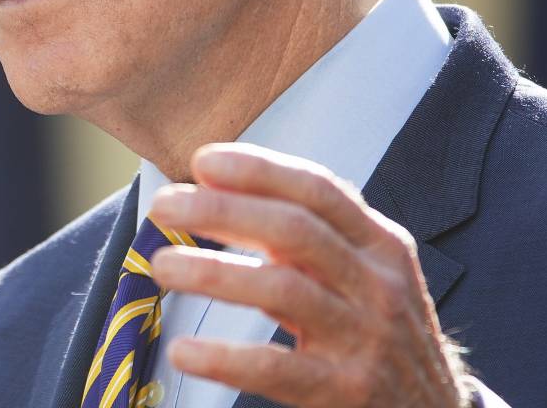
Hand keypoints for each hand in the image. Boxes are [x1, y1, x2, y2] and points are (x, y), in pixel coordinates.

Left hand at [148, 144, 470, 407]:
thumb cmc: (384, 339)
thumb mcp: (367, 278)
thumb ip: (312, 241)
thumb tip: (225, 196)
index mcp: (383, 246)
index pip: (319, 190)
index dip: (259, 170)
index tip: (203, 161)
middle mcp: (379, 285)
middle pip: (294, 230)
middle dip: (222, 210)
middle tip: (166, 205)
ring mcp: (367, 339)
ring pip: (282, 289)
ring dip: (213, 272)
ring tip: (162, 265)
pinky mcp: (348, 391)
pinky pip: (277, 367)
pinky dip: (225, 358)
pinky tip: (184, 350)